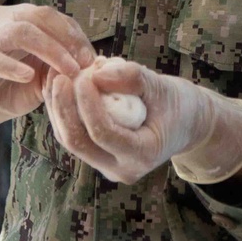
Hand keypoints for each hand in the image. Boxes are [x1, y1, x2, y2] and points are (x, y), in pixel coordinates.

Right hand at [0, 5, 95, 144]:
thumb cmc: (15, 85)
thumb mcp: (46, 73)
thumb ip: (64, 63)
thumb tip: (97, 63)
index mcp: (24, 17)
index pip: (54, 17)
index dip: (76, 36)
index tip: (93, 59)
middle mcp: (6, 19)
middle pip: (40, 16)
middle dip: (66, 39)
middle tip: (83, 64)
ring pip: (22, 32)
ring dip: (50, 50)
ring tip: (66, 71)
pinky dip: (14, 67)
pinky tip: (29, 77)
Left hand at [45, 56, 241, 185]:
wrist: (186, 124)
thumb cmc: (179, 103)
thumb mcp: (162, 86)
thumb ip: (132, 78)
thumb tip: (96, 72)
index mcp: (143, 155)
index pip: (104, 132)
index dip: (88, 103)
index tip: (83, 74)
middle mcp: (122, 168)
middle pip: (80, 142)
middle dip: (64, 107)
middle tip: (58, 75)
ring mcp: (107, 166)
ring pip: (71, 141)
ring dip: (58, 109)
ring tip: (55, 77)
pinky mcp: (98, 157)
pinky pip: (74, 136)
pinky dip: (64, 112)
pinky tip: (60, 88)